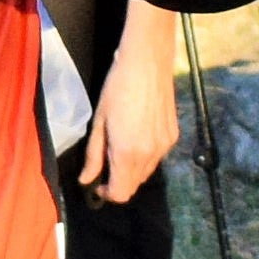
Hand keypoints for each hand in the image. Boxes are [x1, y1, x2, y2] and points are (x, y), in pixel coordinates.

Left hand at [80, 49, 179, 204]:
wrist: (148, 64)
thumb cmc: (117, 89)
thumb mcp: (99, 122)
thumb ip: (93, 156)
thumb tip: (86, 180)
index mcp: (127, 153)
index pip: (121, 193)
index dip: (108, 194)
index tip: (98, 185)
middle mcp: (150, 155)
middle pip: (135, 186)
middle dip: (119, 182)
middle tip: (106, 166)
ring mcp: (164, 146)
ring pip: (147, 173)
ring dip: (132, 170)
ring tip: (120, 148)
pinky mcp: (173, 136)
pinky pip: (157, 158)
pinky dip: (145, 157)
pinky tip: (137, 137)